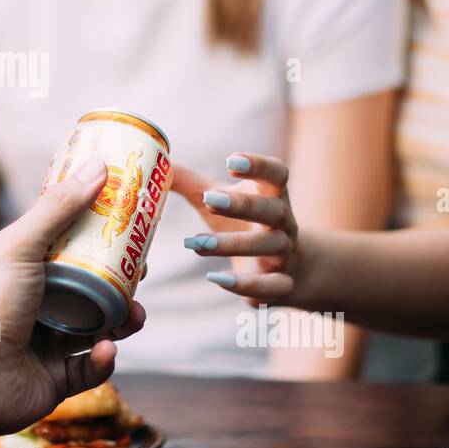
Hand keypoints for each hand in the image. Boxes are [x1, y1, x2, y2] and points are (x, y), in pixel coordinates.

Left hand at [0, 157, 145, 438]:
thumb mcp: (19, 246)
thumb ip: (58, 208)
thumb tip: (99, 168)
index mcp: (19, 270)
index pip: (66, 248)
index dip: (97, 239)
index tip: (127, 228)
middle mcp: (32, 305)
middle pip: (89, 288)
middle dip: (120, 282)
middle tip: (142, 273)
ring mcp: (44, 343)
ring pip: (97, 329)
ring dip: (121, 322)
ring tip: (134, 316)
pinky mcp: (54, 379)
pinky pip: (89, 368)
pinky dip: (102, 360)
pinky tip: (105, 350)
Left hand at [171, 153, 308, 306]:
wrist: (292, 266)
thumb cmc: (246, 223)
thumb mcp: (222, 200)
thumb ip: (192, 183)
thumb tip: (157, 165)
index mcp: (272, 195)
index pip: (276, 174)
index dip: (258, 165)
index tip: (230, 160)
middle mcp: (284, 222)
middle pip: (274, 210)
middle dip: (243, 205)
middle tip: (209, 199)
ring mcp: (286, 254)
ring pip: (271, 247)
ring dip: (233, 245)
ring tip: (195, 243)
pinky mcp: (282, 284)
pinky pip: (273, 287)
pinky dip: (247, 285)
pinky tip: (216, 279)